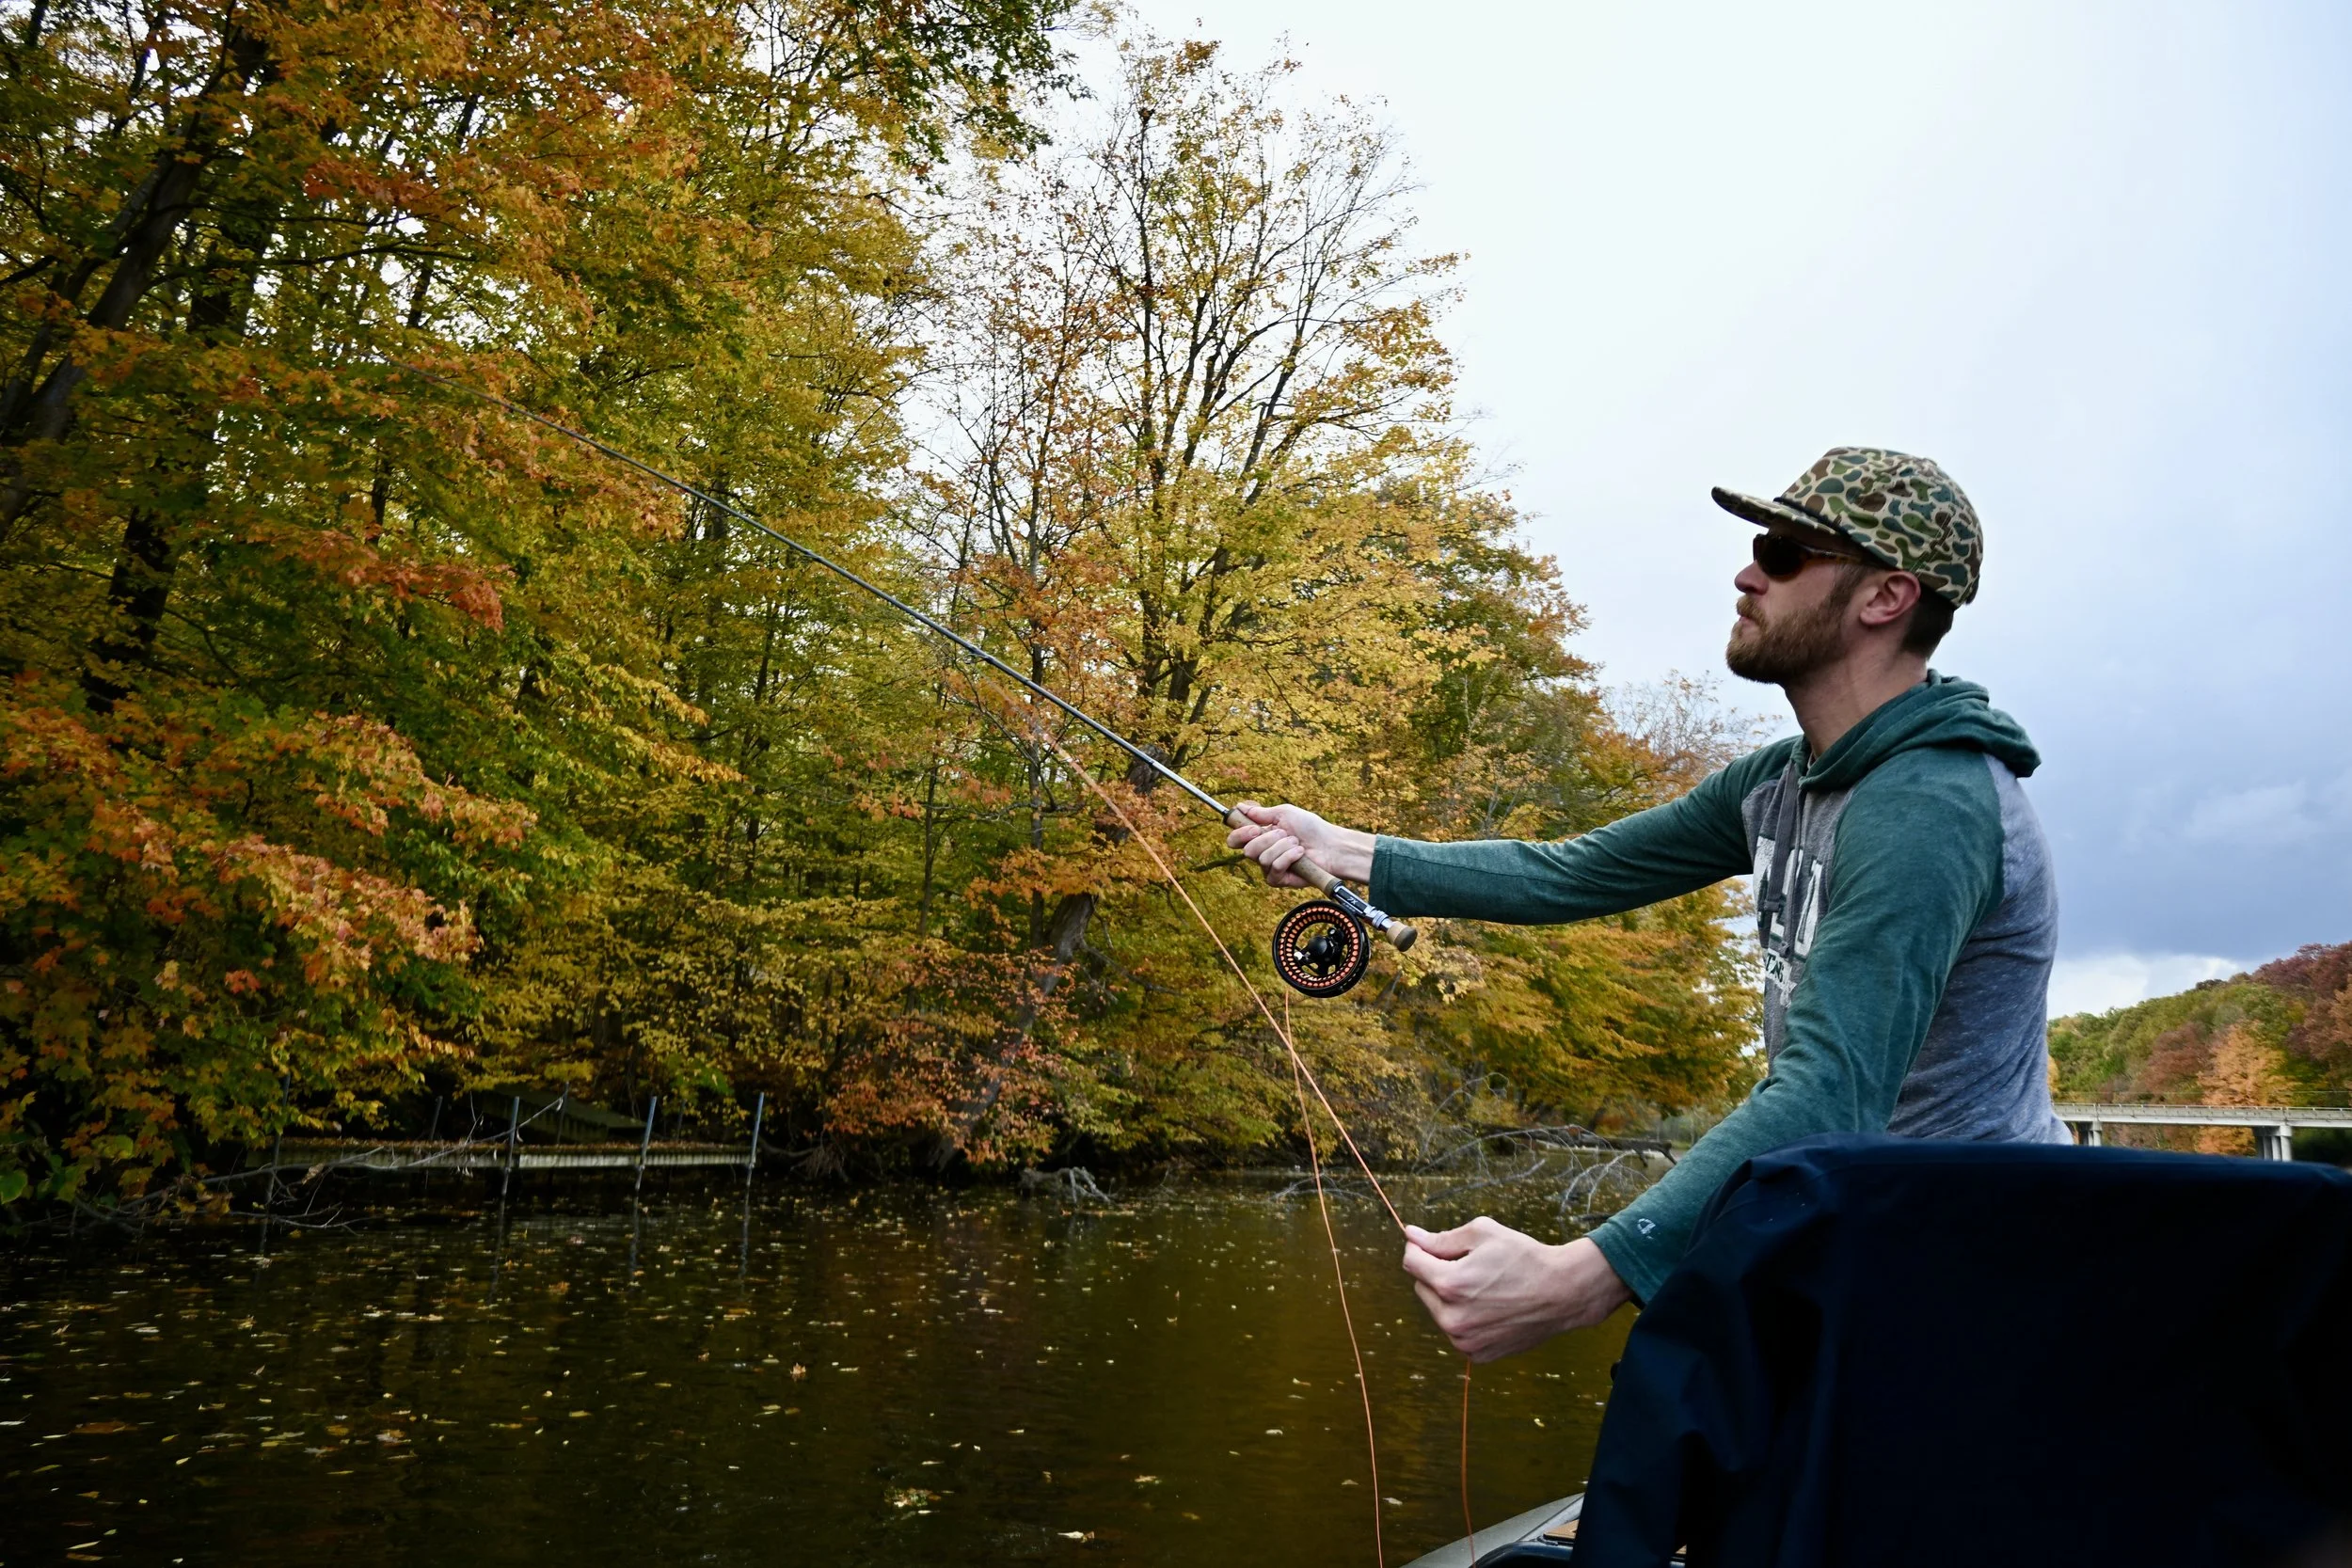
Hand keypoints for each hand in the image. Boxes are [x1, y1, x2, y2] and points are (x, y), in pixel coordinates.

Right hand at [1224, 801, 1375, 886]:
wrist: (1330, 845)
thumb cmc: (1310, 828)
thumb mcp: (1284, 813)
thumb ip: (1261, 813)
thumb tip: (1241, 807)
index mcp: (1260, 836)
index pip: (1236, 840)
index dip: (1239, 834)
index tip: (1254, 828)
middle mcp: (1262, 852)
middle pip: (1247, 850)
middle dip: (1267, 839)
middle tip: (1284, 833)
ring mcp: (1270, 867)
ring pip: (1262, 858)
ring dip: (1283, 847)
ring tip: (1297, 843)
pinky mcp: (1279, 879)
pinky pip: (1274, 869)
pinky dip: (1288, 858)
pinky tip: (1300, 854)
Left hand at [1400, 1221, 1631, 1362]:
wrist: (1562, 1293)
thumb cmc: (1525, 1258)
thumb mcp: (1483, 1234)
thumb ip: (1441, 1238)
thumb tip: (1411, 1236)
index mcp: (1450, 1284)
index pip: (1411, 1262)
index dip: (1419, 1247)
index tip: (1431, 1243)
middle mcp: (1452, 1317)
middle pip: (1421, 1286)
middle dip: (1437, 1272)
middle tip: (1469, 1266)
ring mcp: (1464, 1340)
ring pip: (1438, 1310)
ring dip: (1449, 1297)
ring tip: (1484, 1287)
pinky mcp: (1476, 1355)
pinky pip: (1456, 1331)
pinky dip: (1465, 1318)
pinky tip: (1490, 1307)